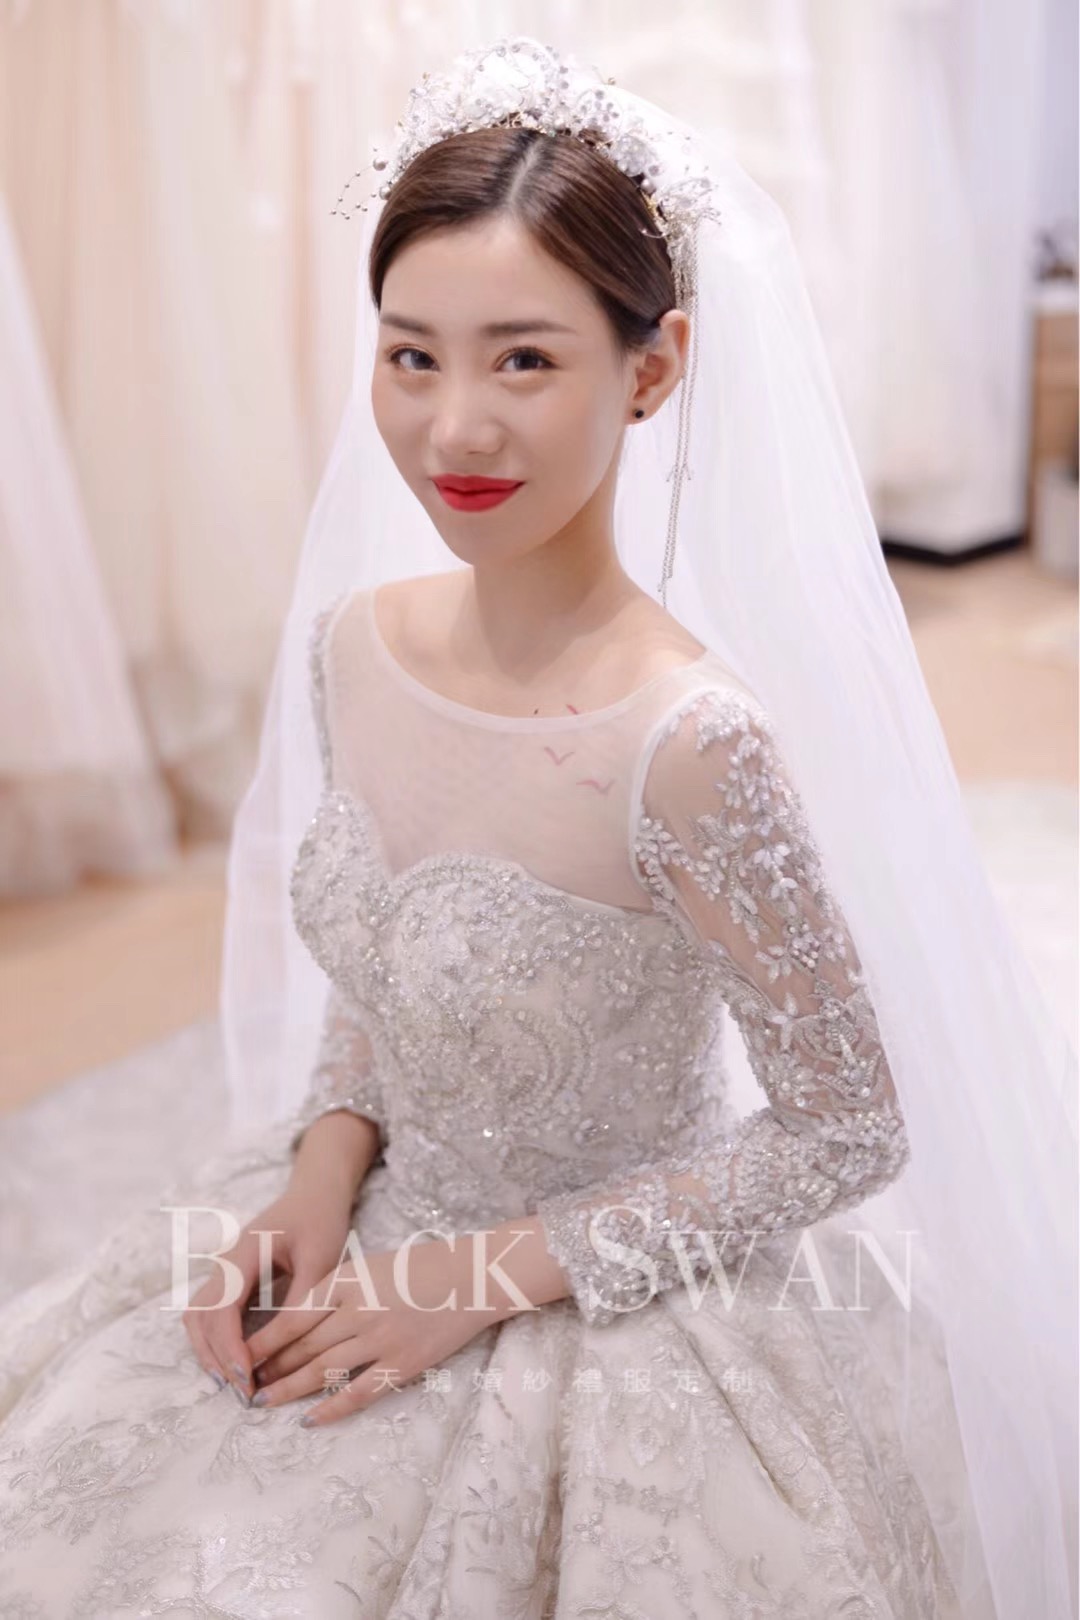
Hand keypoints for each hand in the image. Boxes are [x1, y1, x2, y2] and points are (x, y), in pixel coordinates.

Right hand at [182, 1182, 354, 1402]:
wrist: (315, 1194)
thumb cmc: (320, 1220)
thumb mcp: (322, 1258)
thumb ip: (304, 1300)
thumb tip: (288, 1347)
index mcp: (243, 1252)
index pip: (221, 1307)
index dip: (229, 1346)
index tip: (246, 1377)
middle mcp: (223, 1262)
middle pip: (201, 1318)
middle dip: (217, 1358)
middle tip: (243, 1393)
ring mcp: (222, 1270)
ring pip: (197, 1318)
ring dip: (210, 1353)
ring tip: (237, 1385)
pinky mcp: (228, 1279)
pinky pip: (209, 1314)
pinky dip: (215, 1341)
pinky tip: (237, 1363)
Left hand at [242, 1231, 499, 1426]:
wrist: (474, 1276)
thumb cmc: (422, 1266)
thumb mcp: (372, 1265)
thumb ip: (338, 1290)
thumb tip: (299, 1321)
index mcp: (349, 1280)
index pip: (294, 1316)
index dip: (264, 1341)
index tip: (240, 1355)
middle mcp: (360, 1310)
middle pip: (303, 1346)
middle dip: (270, 1368)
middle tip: (244, 1385)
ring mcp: (381, 1339)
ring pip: (323, 1371)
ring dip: (290, 1389)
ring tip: (264, 1402)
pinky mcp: (403, 1364)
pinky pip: (359, 1392)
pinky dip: (331, 1409)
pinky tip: (310, 1420)